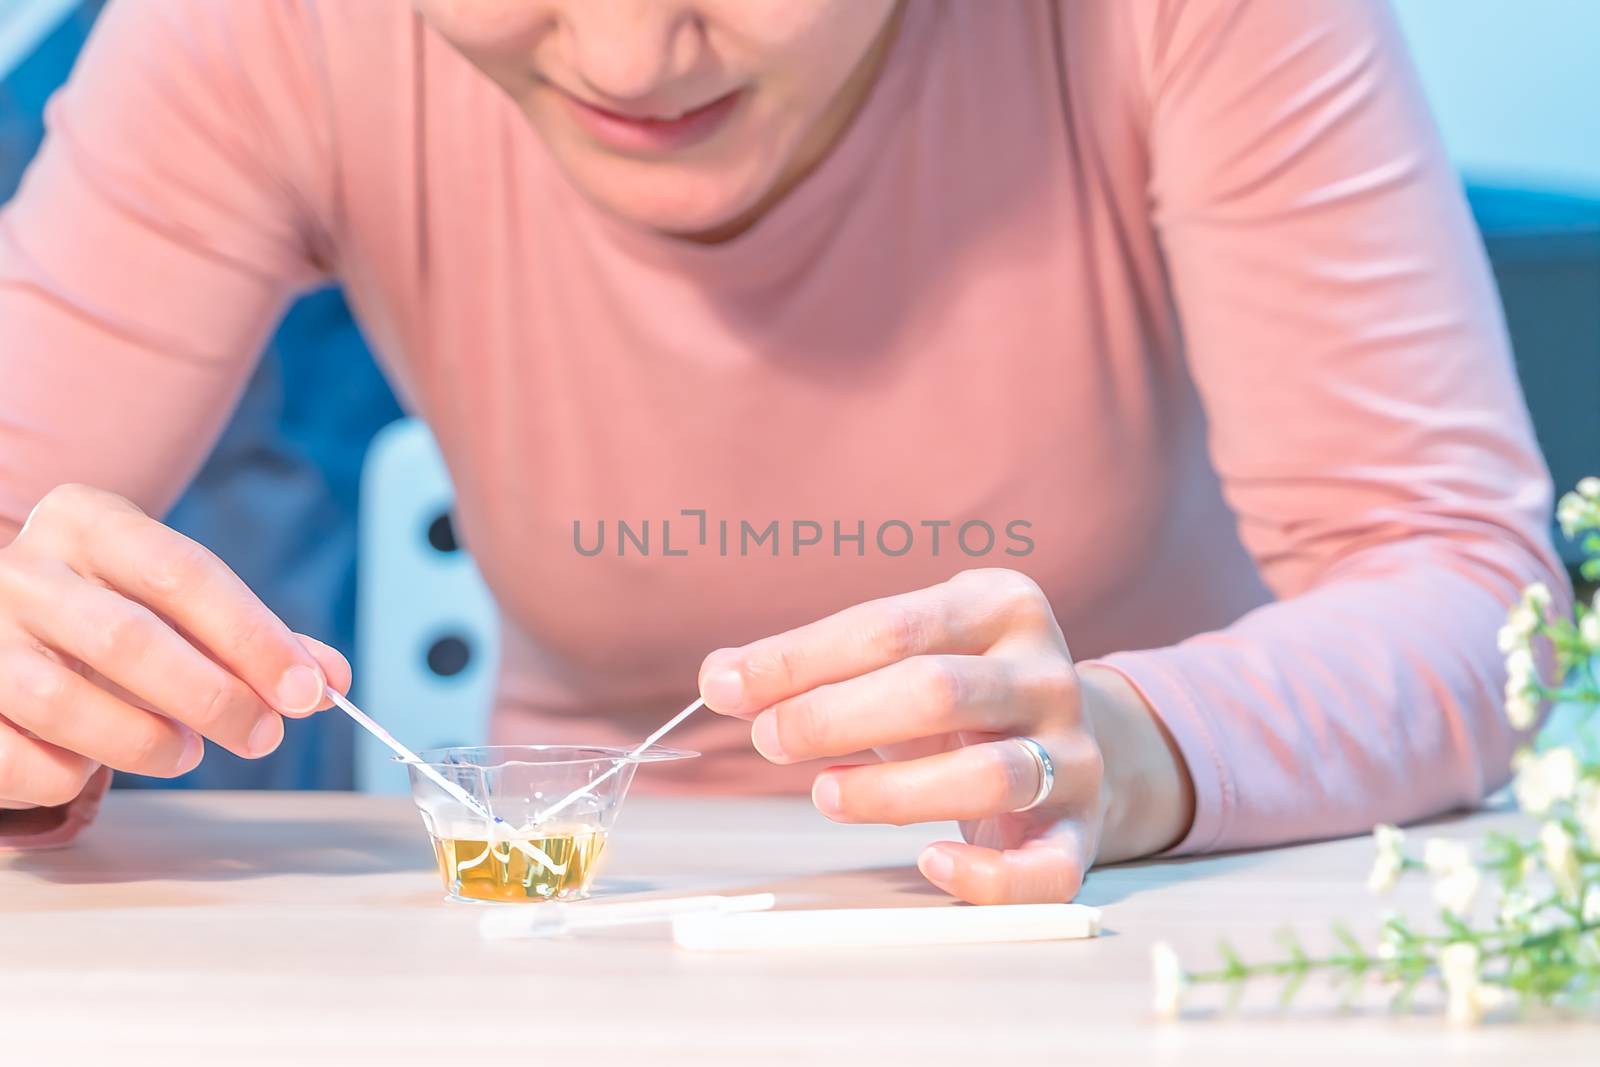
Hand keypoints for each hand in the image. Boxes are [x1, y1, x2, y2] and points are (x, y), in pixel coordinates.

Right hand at [0, 484, 349, 808]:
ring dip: (144, 742)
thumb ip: (252, 639)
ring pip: (64, 702)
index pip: (184, 573)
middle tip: (263, 735)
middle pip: (128, 638)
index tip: (310, 690)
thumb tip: (330, 681)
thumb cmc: (108, 614)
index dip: (254, 637)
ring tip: (185, 753)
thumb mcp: (175, 606)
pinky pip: (19, 759)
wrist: (0, 630)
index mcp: (86, 522)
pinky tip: (93, 765)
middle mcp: (20, 569)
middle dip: (212, 698)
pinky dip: (70, 775)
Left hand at [697, 568, 1192, 903]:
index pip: (890, 626)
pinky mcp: (1084, 831)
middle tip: (769, 741)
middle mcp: (1048, 675)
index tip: (726, 688)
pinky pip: (1048, 869)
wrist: (1083, 740)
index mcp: (1002, 606)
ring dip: (891, 793)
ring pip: (989, 775)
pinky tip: (929, 864)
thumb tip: (720, 679)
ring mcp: (1075, 755)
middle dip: (835, 717)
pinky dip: (988, 877)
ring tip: (825, 794)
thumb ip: (817, 663)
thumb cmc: (962, 695)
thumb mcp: (903, 655)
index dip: (799, 659)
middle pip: (938, 692)